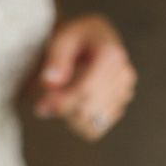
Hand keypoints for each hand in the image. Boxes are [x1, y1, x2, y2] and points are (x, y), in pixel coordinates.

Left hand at [34, 14, 136, 140]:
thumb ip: (55, 58)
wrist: (94, 40)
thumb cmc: (77, 37)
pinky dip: (80, 122)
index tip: (41, 107)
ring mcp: (125, 93)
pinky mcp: (121, 106)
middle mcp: (124, 75)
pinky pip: (96, 128)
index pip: (86, 91)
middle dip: (63, 111)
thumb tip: (50, 82)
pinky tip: (73, 105)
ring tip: (58, 102)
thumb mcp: (62, 37)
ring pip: (93, 124)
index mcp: (111, 55)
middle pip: (89, 110)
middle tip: (43, 105)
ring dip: (71, 118)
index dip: (61, 103)